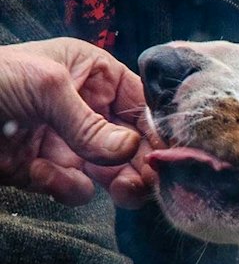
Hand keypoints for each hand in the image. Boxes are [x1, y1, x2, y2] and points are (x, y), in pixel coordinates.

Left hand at [0, 39, 152, 205]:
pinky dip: (67, 189)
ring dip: (115, 183)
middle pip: (135, 144)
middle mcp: (87, 109)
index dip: (157, 128)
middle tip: (146, 181)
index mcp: (92, 74)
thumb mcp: (44, 86)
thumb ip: (88, 122)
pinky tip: (44, 176)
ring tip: (117, 189)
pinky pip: (77, 189)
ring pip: (113, 173)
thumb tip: (129, 151)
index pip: (141, 103)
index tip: (169, 153)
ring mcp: (69, 143)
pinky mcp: (48, 174)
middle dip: (142, 164)